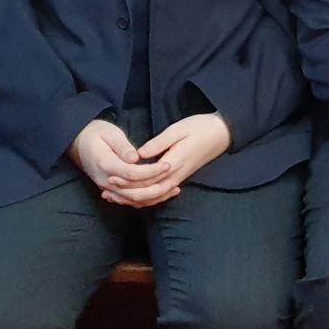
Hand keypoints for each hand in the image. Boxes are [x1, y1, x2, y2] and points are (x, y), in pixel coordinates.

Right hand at [71, 120, 169, 203]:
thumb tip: (135, 158)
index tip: (167, 165)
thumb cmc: (96, 134)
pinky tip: (161, 194)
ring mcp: (107, 187)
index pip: (132, 174)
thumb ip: (122, 146)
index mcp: (105, 164)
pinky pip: (129, 200)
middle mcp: (105, 180)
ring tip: (173, 189)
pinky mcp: (111, 190)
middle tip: (174, 179)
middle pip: (134, 192)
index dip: (151, 171)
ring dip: (154, 197)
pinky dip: (146, 200)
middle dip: (156, 187)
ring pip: (133, 200)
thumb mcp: (109, 133)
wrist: (79, 142)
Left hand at [109, 114, 231, 206]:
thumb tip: (139, 154)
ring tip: (114, 196)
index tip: (110, 177)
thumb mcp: (178, 130)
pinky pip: (161, 194)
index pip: (147, 180)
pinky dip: (146, 199)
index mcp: (174, 163)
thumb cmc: (200, 128)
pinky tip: (134, 197)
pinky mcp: (179, 178)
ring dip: (133, 200)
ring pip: (154, 197)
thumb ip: (159, 143)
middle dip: (126, 195)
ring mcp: (178, 178)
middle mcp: (176, 175)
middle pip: (149, 194)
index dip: (128, 181)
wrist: (222, 134)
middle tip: (107, 191)